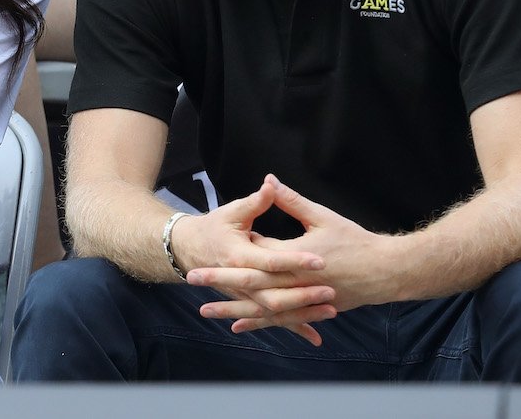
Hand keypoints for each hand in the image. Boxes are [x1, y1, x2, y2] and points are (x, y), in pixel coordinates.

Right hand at [170, 178, 335, 343]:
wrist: (189, 251)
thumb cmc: (213, 228)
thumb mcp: (232, 212)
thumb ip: (255, 202)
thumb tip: (271, 184)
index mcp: (239, 255)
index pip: (271, 260)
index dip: (295, 260)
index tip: (320, 260)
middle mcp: (241, 280)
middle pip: (275, 292)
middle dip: (304, 293)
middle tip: (330, 290)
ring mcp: (245, 295)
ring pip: (276, 310)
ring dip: (303, 312)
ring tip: (331, 310)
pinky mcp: (250, 302)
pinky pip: (273, 319)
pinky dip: (294, 327)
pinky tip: (315, 336)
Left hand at [188, 175, 396, 334]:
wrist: (384, 271)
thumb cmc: (354, 241)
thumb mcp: (321, 216)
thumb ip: (291, 201)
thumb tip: (269, 180)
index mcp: (295, 257)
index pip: (256, 256)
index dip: (231, 255)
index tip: (204, 253)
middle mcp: (294, 283)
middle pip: (250, 285)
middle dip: (219, 283)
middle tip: (191, 280)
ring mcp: (301, 300)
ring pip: (260, 308)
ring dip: (232, 310)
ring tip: (205, 311)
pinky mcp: (309, 310)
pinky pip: (278, 320)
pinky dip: (258, 323)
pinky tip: (238, 327)